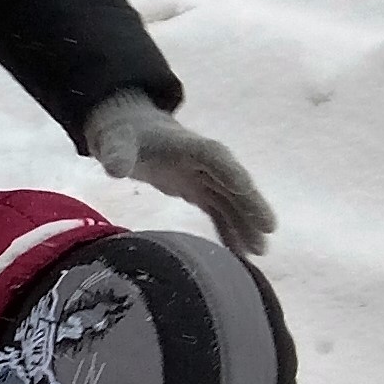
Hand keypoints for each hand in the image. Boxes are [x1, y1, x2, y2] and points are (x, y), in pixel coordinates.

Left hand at [86, 89, 274, 257]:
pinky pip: (218, 211)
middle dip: (250, 204)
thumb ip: (117, 154)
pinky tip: (240, 252)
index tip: (246, 190)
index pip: (215, 157)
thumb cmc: (122, 134)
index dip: (229, 172)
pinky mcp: (197, 190)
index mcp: (188, 145)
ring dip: (245, 223)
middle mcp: (204, 161)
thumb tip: (115, 168)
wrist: (127, 131)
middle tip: (268, 229)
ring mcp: (203, 177)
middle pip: (232, 181)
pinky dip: (229, 229)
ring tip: (260, 251)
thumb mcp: (115, 142)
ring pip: (230, 200)